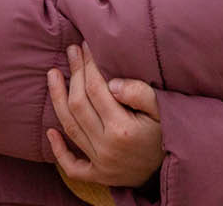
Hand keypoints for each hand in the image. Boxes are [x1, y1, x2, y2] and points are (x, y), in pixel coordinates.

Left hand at [46, 42, 162, 188]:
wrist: (173, 166)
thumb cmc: (167, 131)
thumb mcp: (162, 108)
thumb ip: (140, 93)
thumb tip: (112, 83)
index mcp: (122, 128)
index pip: (96, 89)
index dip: (88, 64)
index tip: (86, 47)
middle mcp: (107, 147)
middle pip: (78, 104)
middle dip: (73, 74)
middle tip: (71, 52)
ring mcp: (101, 163)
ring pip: (70, 127)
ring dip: (57, 99)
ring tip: (53, 74)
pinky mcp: (98, 176)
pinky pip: (72, 166)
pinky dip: (58, 151)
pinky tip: (50, 131)